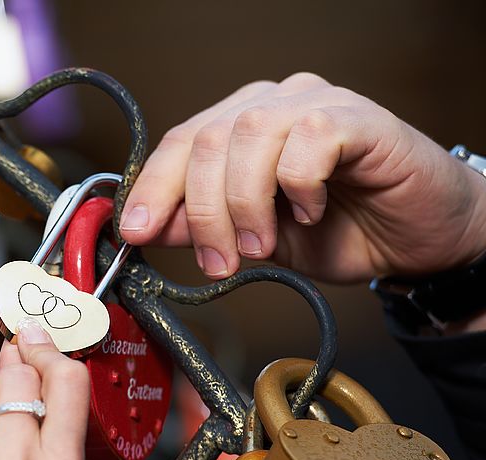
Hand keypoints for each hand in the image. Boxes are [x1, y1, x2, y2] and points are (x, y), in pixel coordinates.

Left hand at [119, 72, 485, 282]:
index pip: (179, 144)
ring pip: (251, 135)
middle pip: (207, 140)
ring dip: (244, 204)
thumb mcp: (254, 240)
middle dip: (202, 211)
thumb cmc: (339, 232)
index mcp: (239, 129)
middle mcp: (272, 105)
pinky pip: (311, 139)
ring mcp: (316, 105)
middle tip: (218, 261)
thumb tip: (151, 227)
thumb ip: (204, 228)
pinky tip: (311, 212)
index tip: (136, 232)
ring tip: (260, 246)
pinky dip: (299, 185)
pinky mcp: (360, 119)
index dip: (152, 188)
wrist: (417, 240)